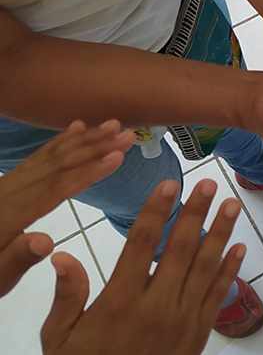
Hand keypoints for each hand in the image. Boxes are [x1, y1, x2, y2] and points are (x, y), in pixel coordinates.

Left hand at [0, 120, 132, 296]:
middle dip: (94, 148)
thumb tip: (44, 241)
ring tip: (113, 125)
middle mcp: (8, 194)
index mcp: (8, 217)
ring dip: (83, 140)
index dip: (87, 172)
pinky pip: (36, 158)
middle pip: (56, 166)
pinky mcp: (7, 184)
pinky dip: (58, 142)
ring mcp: (7, 186)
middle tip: (127, 134)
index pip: (54, 190)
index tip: (117, 156)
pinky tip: (76, 129)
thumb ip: (16, 259)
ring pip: (48, 157)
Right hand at [40, 179, 243, 354]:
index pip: (142, 244)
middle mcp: (156, 305)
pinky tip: (239, 247)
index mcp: (120, 300)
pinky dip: (230, 270)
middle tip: (208, 183)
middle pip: (181, 249)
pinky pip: (217, 295)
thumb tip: (62, 256)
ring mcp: (182, 319)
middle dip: (195, 213)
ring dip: (221, 233)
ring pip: (205, 267)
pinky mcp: (199, 333)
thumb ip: (67, 296)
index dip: (156, 211)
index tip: (168, 184)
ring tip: (231, 205)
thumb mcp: (62, 337)